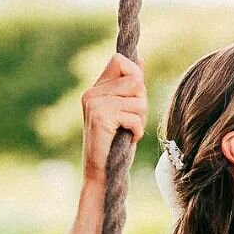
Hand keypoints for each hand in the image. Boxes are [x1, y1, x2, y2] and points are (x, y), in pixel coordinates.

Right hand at [81, 53, 147, 184]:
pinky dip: (137, 130)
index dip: (135, 74)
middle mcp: (91, 93)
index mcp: (95, 89)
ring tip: (130, 130)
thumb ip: (130, 88)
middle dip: (142, 101)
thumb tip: (140, 60)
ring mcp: (94, 104)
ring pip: (138, 98)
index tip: (136, 96)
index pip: (119, 60)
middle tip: (134, 120)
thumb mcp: (125, 111)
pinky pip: (134, 116)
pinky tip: (129, 138)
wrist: (102, 173)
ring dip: (141, 118)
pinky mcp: (100, 117)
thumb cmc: (115, 145)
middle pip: (135, 79)